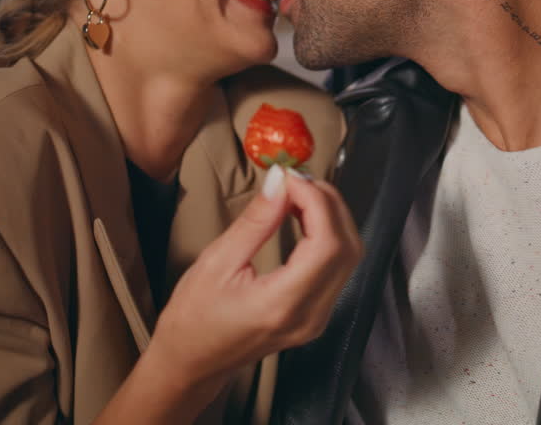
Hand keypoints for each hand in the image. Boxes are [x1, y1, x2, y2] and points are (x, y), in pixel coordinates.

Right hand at [142, 165, 361, 411]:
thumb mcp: (217, 261)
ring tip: (298, 195)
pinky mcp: (317, 315)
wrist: (191, 362)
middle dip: (329, 205)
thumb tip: (280, 182)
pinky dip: (329, 236)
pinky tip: (305, 218)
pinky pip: (338, 268)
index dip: (318, 203)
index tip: (292, 178)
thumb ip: (256, 222)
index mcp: (283, 304)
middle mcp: (310, 316)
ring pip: (349, 257)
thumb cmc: (194, 318)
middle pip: (347, 249)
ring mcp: (318, 319)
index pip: (328, 245)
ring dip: (331, 218)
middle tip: (298, 180)